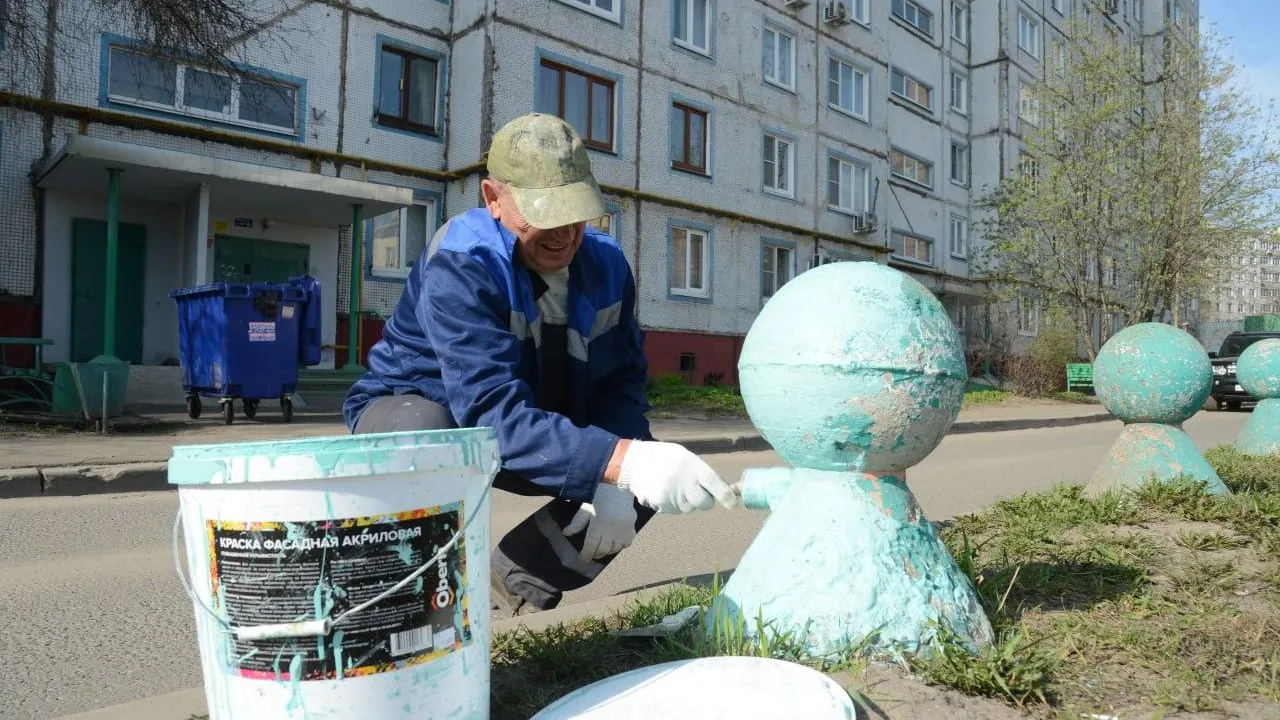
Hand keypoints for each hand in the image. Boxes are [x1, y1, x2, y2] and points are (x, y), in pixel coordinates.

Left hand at [563, 483, 637, 561]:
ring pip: (614, 549)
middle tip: (592, 553)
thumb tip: (566, 533)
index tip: (583, 559)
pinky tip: (616, 541)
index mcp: (597, 524)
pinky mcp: (631, 528)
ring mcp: (622, 530)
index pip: (591, 546)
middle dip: (596, 553)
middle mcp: (611, 529)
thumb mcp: (586, 508)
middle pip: (602, 550)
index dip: (586, 555)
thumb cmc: (600, 496)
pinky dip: (620, 545)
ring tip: (603, 547)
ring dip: (607, 550)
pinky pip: (626, 543)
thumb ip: (577, 522)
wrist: (619, 486)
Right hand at [616, 441, 739, 513]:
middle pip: (705, 503)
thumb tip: (722, 488)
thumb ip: (702, 472)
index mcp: (692, 466)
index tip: (733, 503)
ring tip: (674, 486)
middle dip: (704, 500)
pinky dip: (672, 504)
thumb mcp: (685, 456)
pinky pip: (675, 511)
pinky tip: (664, 491)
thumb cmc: (664, 457)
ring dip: (686, 502)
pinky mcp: (662, 504)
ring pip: (689, 508)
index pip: (714, 483)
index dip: (726, 495)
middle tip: (696, 490)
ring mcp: (673, 495)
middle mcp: (684, 482)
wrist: (633, 462)